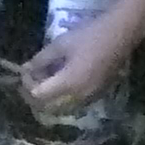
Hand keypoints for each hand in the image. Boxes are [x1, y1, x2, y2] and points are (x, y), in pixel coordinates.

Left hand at [23, 0, 138, 121]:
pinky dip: (61, 99)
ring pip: (61, 109)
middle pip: (48, 108)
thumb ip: (41, 59)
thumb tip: (26, 69)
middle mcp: (78, 97)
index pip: (39, 96)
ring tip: (43, 80)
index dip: (27, 85)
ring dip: (48, 99)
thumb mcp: (61, 43)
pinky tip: (60, 82)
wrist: (121, 34)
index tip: (24, 72)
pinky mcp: (96, 96)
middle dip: (34, 96)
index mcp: (68, 83)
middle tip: (28, 80)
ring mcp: (89, 98)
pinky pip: (73, 105)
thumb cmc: (89, 35)